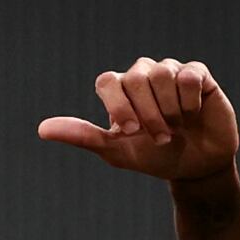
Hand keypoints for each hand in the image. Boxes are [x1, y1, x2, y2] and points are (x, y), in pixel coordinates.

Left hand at [35, 58, 239, 184]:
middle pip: (135, 78)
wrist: (195, 168)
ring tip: (178, 127)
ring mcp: (169, 72)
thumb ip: (83, 135)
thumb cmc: (153, 157)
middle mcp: (142, 75)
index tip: (131, 132)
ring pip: (162, 74)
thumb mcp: (116, 151)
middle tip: (160, 138)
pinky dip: (189, 101)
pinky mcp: (197, 74)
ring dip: (170, 110)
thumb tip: (42, 129)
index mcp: (120, 89)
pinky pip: (188, 76)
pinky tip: (194, 114)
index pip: (107, 81)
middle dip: (148, 115)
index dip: (118, 105)